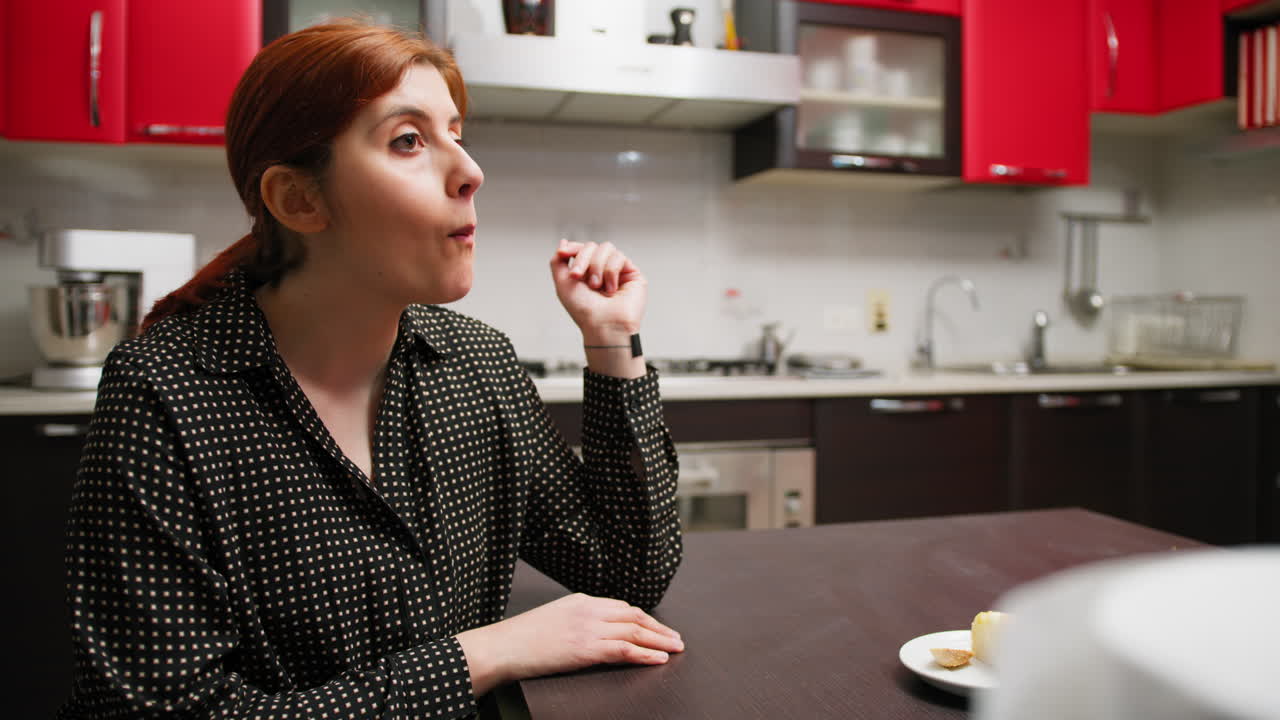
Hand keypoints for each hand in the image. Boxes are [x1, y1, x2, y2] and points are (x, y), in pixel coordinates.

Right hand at [456, 593, 683, 695]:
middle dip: (658, 628)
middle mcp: (588, 609)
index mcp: (580, 600)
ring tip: (676, 648)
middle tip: (676, 638)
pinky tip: (659, 658)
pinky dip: (646, 654)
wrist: (501, 647)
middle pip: (634, 616)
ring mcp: (588, 628)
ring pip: (635, 632)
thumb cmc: (520, 638)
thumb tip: (591, 633)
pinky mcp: (586, 648)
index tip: (656, 627)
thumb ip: (575, 620)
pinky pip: (625, 650)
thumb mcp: (552, 619)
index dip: (644, 618)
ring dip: (660, 641)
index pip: (621, 607)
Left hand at [549, 239, 646, 342]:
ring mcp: (618, 271)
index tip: (563, 253)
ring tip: (597, 286)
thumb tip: (563, 242)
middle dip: (582, 259)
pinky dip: (611, 272)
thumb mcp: (562, 284)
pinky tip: (611, 289)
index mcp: (586, 273)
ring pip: (606, 248)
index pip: (581, 249)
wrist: (603, 324)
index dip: (573, 248)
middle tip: (577, 277)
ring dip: (597, 266)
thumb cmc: (584, 310)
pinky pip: (619, 257)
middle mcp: (602, 270)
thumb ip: (558, 262)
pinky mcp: (632, 274)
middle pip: (592, 246)